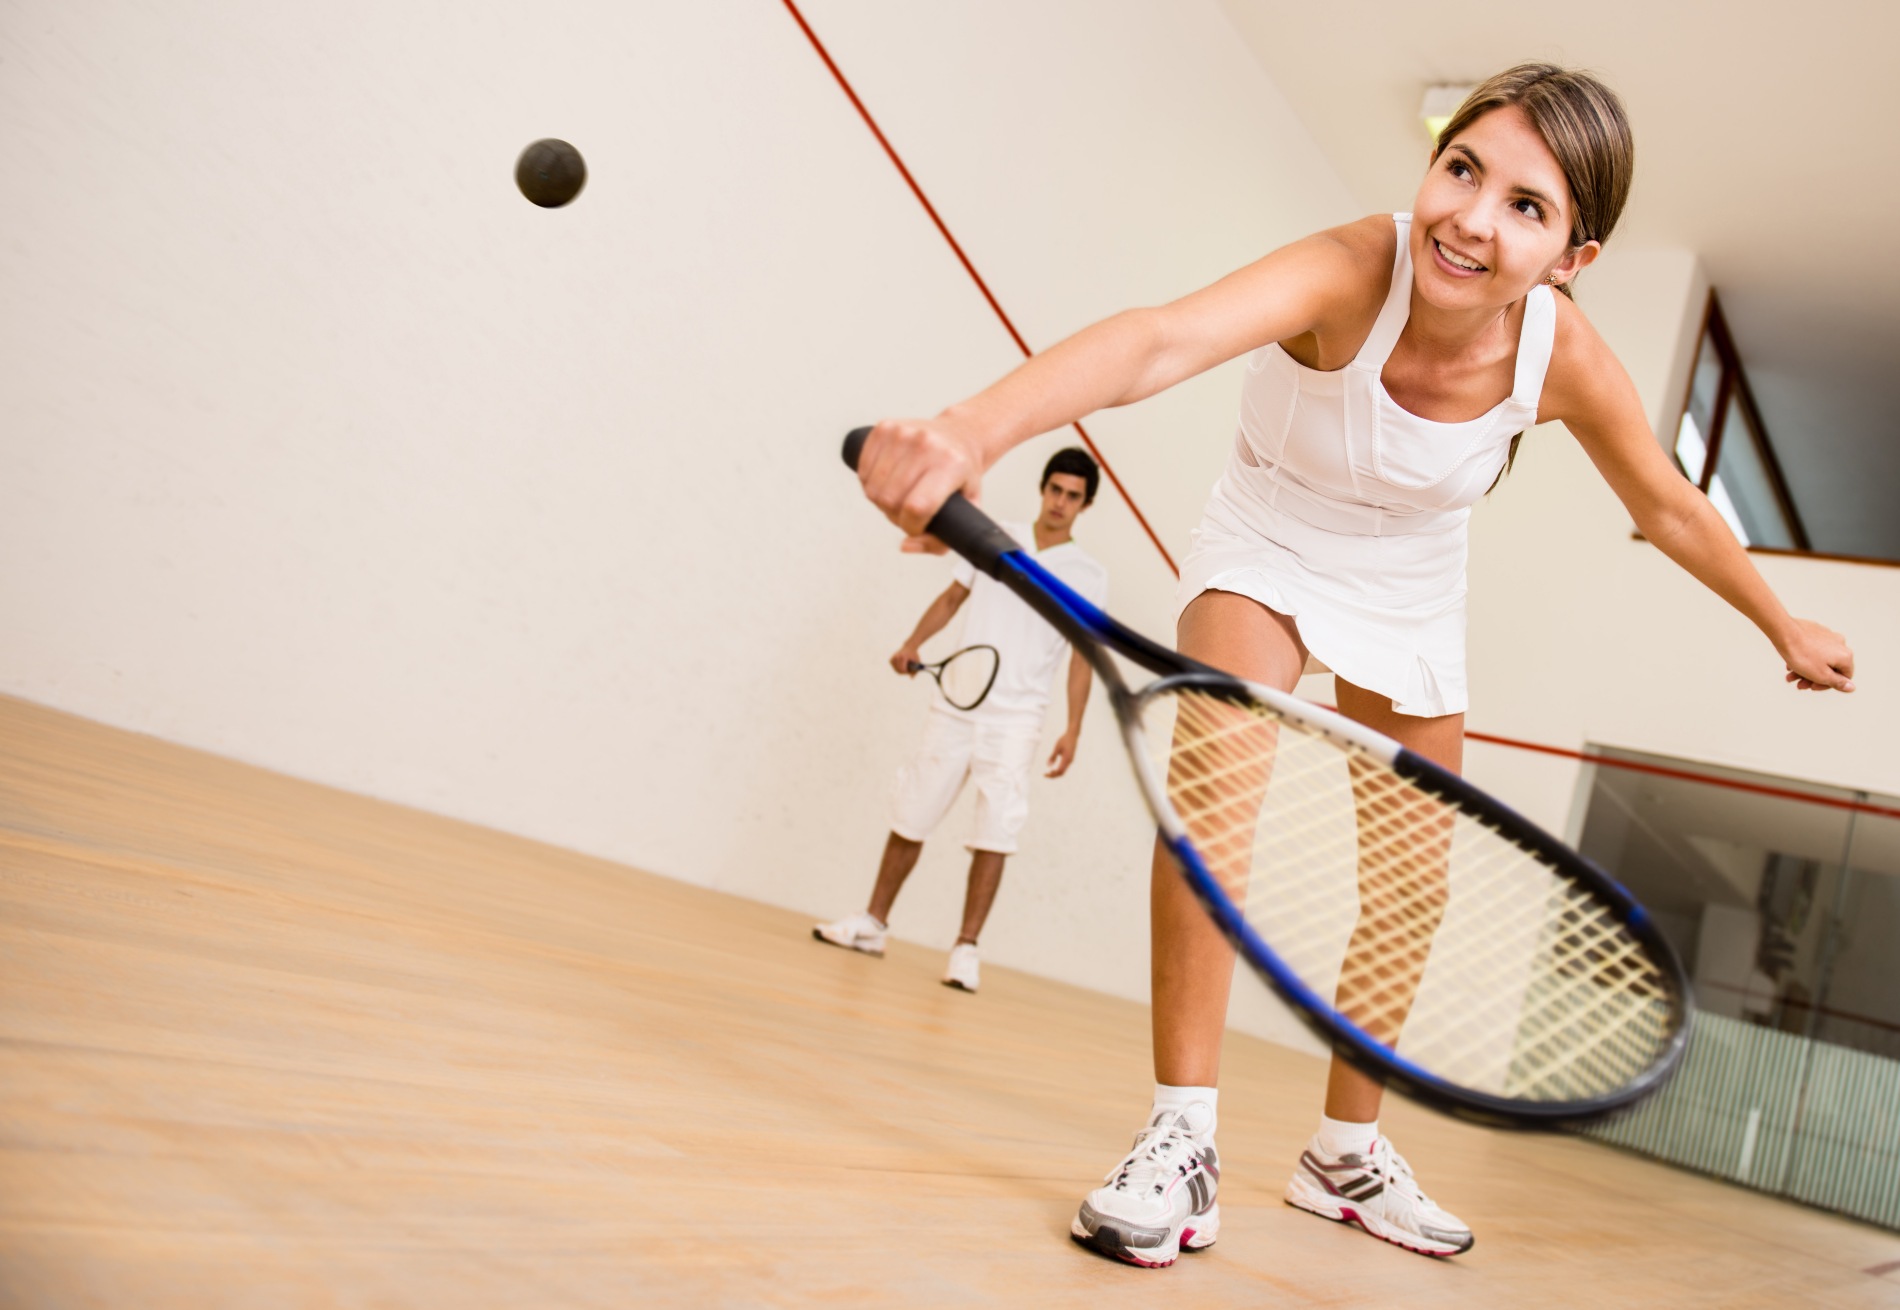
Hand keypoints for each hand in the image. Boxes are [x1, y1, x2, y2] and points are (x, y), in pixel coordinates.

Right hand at [856, 416, 987, 549]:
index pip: (916, 507)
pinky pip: (862, 470)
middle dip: (895, 515)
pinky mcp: (884, 428)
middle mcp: (927, 445)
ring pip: (872, 489)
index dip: (912, 526)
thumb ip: (941, 540)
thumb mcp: (966, 510)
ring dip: (881, 501)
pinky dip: (870, 483)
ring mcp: (903, 434)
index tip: (918, 525)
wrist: (959, 434)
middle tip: (909, 510)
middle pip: (890, 500)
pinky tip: (888, 480)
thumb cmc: (961, 474)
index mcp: (952, 464)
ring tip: (899, 495)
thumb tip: (906, 546)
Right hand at [891, 646, 921, 675]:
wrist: (909, 647)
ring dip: (901, 671)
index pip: (903, 669)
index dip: (907, 672)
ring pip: (896, 670)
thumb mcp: (917, 662)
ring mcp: (893, 658)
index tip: (910, 671)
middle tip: (909, 670)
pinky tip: (902, 664)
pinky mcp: (890, 660)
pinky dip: (898, 669)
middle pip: (899, 671)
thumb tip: (911, 678)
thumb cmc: (914, 655)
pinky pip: (895, 668)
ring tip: (906, 666)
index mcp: (903, 657)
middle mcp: (896, 657)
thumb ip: (915, 671)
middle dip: (904, 672)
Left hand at [1046, 730, 1079, 777]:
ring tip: (1049, 772)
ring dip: (1056, 773)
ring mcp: (1071, 760)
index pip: (1059, 771)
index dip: (1052, 775)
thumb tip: (1048, 765)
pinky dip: (1059, 770)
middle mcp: (1070, 761)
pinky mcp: (1070, 759)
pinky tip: (1053, 769)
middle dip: (1054, 775)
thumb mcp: (1057, 748)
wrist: (1072, 735)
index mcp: (1066, 759)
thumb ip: (1053, 756)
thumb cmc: (1064, 740)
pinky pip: (1064, 767)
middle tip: (1046, 775)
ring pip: (1063, 771)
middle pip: (1062, 773)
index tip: (1045, 774)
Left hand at [1777, 619, 1854, 691]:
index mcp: (1845, 656)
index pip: (1844, 677)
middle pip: (1830, 668)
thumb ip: (1838, 683)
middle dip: (1813, 679)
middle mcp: (1840, 643)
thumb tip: (1851, 688)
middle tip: (1798, 684)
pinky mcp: (1816, 630)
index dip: (1828, 686)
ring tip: (1790, 676)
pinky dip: (1803, 658)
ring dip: (1805, 671)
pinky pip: (1812, 649)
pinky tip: (1790, 663)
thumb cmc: (1802, 655)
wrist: (1783, 632)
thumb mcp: (1821, 675)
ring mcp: (1828, 635)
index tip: (1812, 687)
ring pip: (1819, 659)